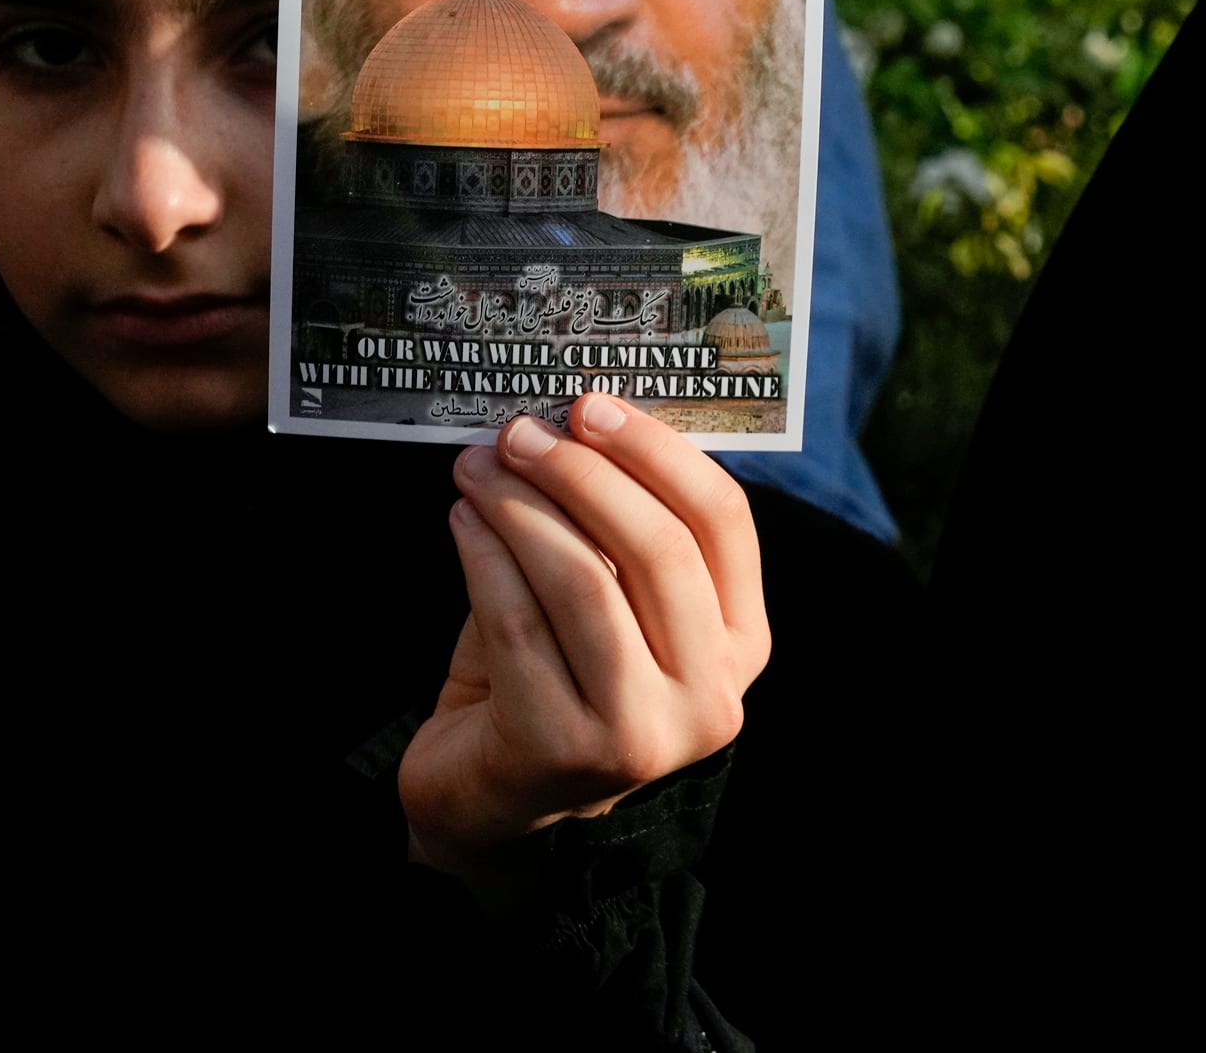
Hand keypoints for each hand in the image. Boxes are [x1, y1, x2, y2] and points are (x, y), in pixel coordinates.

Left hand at [400, 394, 769, 879]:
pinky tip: (462, 520)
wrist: (494, 799)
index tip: (592, 405)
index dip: (659, 451)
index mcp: (743, 645)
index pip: (723, 523)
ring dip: (522, 506)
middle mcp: (712, 697)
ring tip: (478, 467)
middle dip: (583, 473)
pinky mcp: (563, 750)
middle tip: (521, 430)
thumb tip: (577, 420)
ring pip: (584, 582)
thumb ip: (618, 530)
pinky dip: (483, 555)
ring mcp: (643, 734)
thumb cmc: (556, 674)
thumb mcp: (614, 603)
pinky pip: (516, 621)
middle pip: (659, 548)